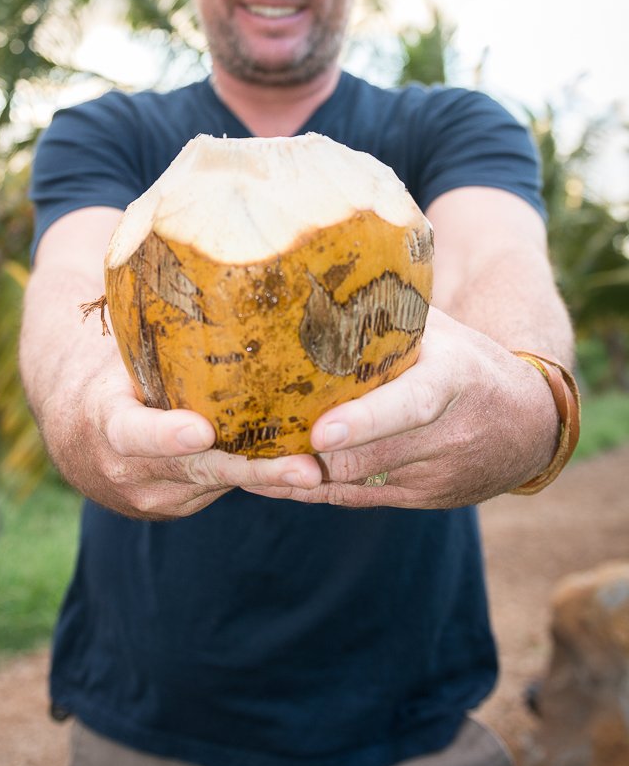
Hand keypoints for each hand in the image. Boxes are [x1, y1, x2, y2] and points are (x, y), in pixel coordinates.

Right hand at [43, 349, 323, 519]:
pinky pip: (225, 490)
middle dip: (257, 471)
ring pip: (221, 485)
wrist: (73, 434)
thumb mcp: (118, 355)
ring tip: (326, 465)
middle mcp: (128, 471)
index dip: (167, 436)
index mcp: (105, 424)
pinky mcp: (181, 505)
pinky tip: (310, 464)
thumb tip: (206, 270)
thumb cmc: (106, 374)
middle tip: (306, 468)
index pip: (133, 434)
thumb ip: (154, 338)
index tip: (202, 432)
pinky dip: (264, 478)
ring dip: (274, 477)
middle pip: (199, 472)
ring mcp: (156, 496)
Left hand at [246, 308, 560, 509]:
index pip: (410, 404)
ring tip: (237, 461)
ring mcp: (434, 474)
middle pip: (369, 454)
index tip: (321, 431)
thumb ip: (391, 307)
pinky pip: (355, 501)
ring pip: (355, 484)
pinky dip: (308, 492)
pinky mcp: (420, 500)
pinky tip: (264, 479)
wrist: (527, 425)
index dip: (366, 420)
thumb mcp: (441, 328)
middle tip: (243, 445)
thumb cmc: (466, 360)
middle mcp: (447, 434)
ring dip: (296, 476)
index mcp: (453, 379)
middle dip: (306, 455)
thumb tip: (322, 265)